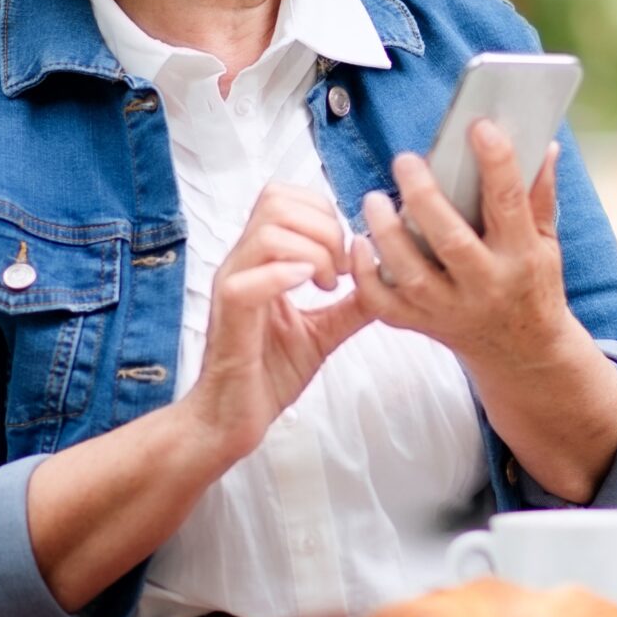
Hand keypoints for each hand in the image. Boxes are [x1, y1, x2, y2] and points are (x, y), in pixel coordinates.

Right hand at [187, 184, 371, 459]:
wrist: (232, 420)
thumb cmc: (268, 374)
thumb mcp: (323, 332)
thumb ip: (352, 304)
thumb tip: (387, 279)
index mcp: (261, 260)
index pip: (283, 196)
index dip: (323, 212)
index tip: (346, 255)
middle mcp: (242, 264)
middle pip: (276, 201)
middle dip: (323, 228)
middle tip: (341, 272)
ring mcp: (232, 286)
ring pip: (267, 233)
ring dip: (312, 253)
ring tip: (328, 288)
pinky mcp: (228, 317)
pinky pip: (247, 280)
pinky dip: (285, 276)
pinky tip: (309, 290)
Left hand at [352, 120, 582, 375]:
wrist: (522, 354)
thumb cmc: (533, 288)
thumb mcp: (548, 244)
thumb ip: (541, 196)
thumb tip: (545, 145)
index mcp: (521, 256)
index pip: (509, 204)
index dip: (496, 163)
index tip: (480, 127)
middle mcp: (486, 284)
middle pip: (450, 240)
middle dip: (424, 197)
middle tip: (405, 161)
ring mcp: (451, 308)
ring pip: (411, 273)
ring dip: (386, 234)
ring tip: (373, 200)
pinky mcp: (423, 324)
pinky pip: (384, 304)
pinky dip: (366, 275)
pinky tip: (359, 243)